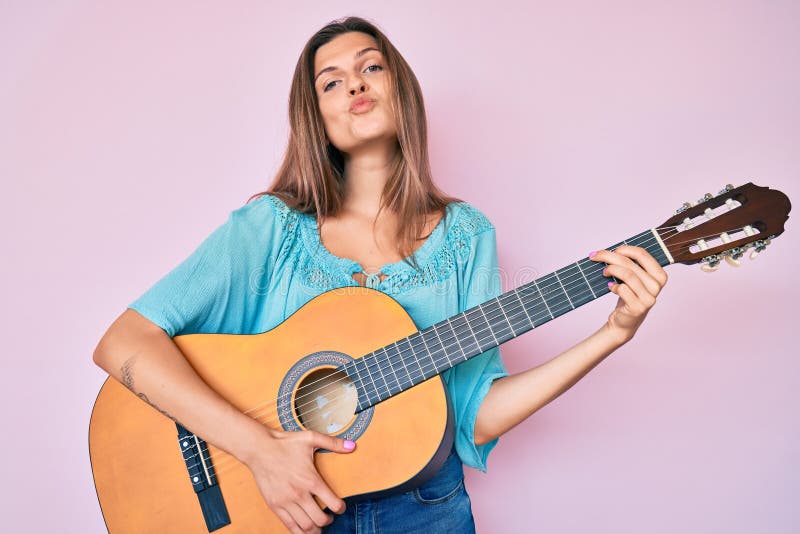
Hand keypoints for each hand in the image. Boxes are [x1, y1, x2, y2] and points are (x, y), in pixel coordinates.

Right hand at [241, 427, 356, 533]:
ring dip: (315, 529)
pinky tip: (304, 528)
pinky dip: (299, 531)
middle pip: (319, 519)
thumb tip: (352, 445)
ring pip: (305, 526)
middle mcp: (299, 493)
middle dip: (328, 521)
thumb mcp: (311, 438)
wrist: (259, 449)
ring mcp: (286, 501)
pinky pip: (289, 525)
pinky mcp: (275, 505)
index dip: (340, 508)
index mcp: (311, 480)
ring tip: (318, 525)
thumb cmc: (285, 443)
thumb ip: (333, 443)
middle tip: (329, 517)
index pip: (333, 503)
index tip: (340, 507)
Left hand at [589, 245, 667, 344]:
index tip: (611, 249)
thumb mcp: (633, 278)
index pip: (642, 253)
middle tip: (596, 256)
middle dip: (609, 256)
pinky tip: (610, 287)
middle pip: (630, 263)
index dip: (624, 248)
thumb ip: (629, 264)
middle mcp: (657, 286)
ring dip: (610, 269)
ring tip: (604, 272)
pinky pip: (622, 289)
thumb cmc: (628, 296)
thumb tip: (610, 250)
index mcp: (659, 275)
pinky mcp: (638, 307)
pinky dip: (613, 286)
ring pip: (627, 274)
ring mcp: (649, 298)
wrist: (624, 322)